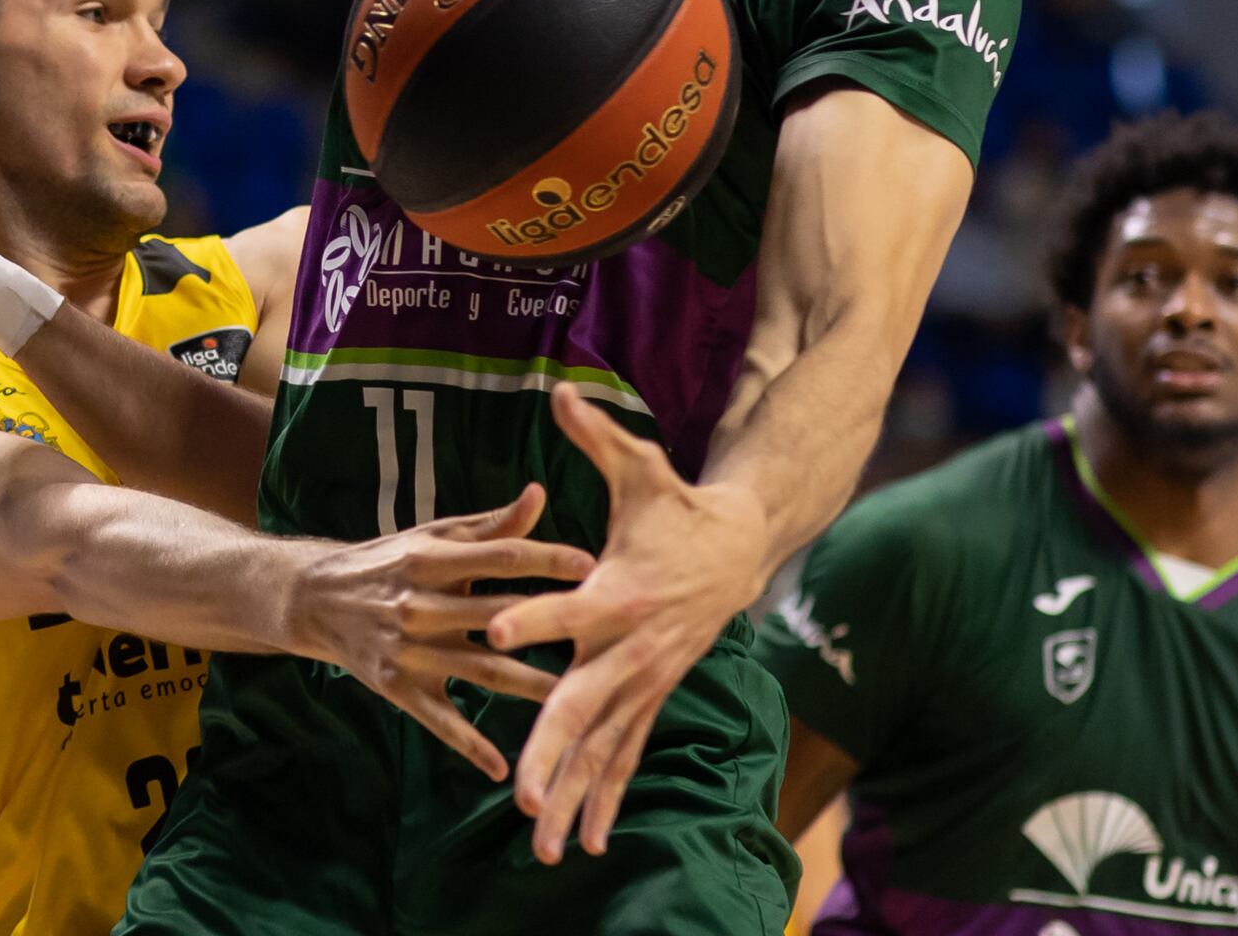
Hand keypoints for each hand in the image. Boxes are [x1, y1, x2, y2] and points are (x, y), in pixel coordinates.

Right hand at [284, 483, 595, 783]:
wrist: (318, 599)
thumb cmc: (391, 560)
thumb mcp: (434, 537)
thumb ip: (491, 525)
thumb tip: (540, 493)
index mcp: (432, 559)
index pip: (501, 557)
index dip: (547, 560)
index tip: (594, 566)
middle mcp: (420, 605)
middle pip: (497, 616)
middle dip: (549, 626)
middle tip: (603, 637)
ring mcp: (409, 651)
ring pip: (481, 671)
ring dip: (529, 687)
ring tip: (578, 700)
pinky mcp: (398, 687)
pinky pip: (440, 721)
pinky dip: (470, 745)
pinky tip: (504, 767)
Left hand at [485, 385, 771, 864]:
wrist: (742, 548)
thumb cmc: (677, 507)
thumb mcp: (642, 467)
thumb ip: (597, 435)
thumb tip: (560, 389)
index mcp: (620, 592)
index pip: (570, 608)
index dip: (534, 619)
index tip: (495, 635)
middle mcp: (632, 647)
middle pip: (585, 704)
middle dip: (553, 751)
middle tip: (524, 796)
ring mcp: (645, 680)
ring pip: (606, 747)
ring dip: (577, 795)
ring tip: (546, 846)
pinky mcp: (651, 696)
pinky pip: (626, 755)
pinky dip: (607, 798)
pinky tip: (587, 842)